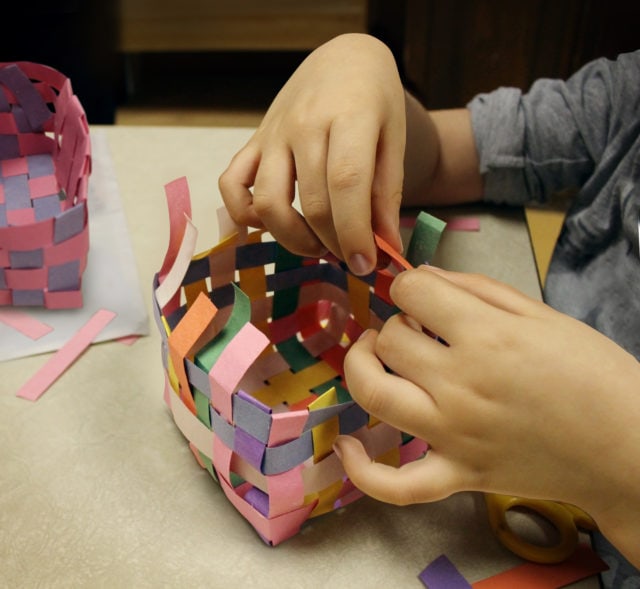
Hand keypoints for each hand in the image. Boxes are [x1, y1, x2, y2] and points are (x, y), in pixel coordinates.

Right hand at [219, 33, 405, 274]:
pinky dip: (244, 215)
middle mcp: (304, 125)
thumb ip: (387, 191)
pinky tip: (273, 223)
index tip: (366, 264)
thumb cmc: (375, 99)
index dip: (355, 233)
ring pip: (267, 202)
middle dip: (333, 243)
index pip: (346, 184)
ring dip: (292, 239)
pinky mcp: (253, 141)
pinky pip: (231, 184)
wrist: (343, 60)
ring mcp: (273, 133)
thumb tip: (384, 245)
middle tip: (350, 255)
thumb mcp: (394, 138)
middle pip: (311, 202)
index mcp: (348, 117)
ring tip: (318, 246)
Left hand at [334, 265, 639, 562]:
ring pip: (374, 392)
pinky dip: (362, 469)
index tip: (422, 295)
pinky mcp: (457, 476)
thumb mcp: (541, 314)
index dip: (411, 285)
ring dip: (363, 365)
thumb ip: (476, 289)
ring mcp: (453, 435)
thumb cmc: (593, 373)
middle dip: (398, 322)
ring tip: (376, 354)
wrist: (628, 446)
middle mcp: (460, 384)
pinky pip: (395, 485)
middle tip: (418, 326)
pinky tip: (347, 445)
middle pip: (390, 338)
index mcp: (486, 337)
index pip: (411, 291)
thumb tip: (422, 275)